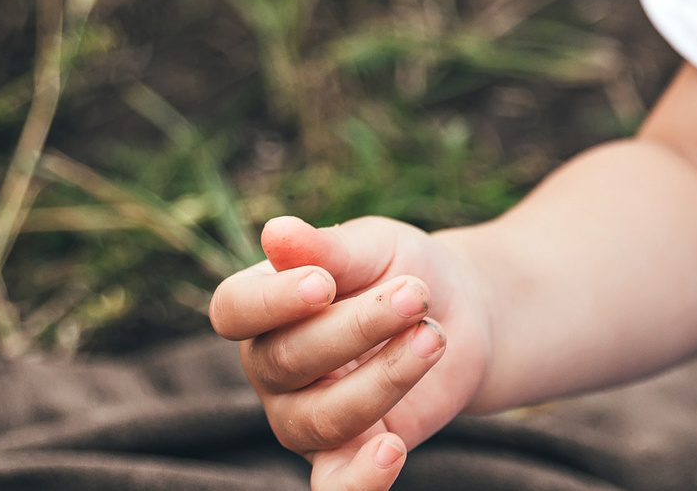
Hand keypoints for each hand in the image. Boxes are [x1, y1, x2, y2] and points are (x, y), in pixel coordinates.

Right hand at [209, 215, 492, 490]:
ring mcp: (302, 416)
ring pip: (321, 417)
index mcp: (263, 308)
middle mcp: (271, 368)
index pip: (235, 310)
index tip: (322, 283)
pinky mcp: (345, 455)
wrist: (461, 313)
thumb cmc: (402, 271)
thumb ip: (328, 249)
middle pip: (288, 360)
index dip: (271, 301)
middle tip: (416, 294)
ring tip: (432, 337)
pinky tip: (392, 450)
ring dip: (385, 377)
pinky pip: (335, 485)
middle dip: (358, 326)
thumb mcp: (374, 248)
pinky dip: (360, 480)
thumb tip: (275, 232)